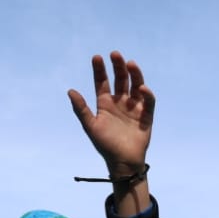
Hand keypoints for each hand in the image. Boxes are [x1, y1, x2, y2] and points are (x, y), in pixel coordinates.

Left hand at [68, 52, 153, 173]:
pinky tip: (142, 88)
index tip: (97, 57)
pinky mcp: (146, 115)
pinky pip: (148, 101)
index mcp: (105, 103)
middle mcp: (120, 102)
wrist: (123, 162)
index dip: (100, 70)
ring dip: (134, 74)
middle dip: (118, 66)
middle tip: (115, 54)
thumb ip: (81, 109)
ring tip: (130, 64)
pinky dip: (147, 94)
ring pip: (135, 85)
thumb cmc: (105, 145)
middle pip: (120, 79)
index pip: (102, 82)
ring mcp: (134, 107)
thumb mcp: (91, 126)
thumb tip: (70, 91)